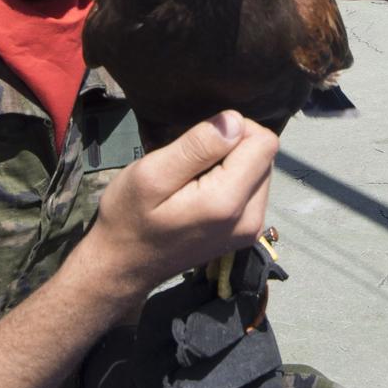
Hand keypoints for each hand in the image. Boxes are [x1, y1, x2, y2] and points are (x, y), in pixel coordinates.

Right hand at [87, 111, 278, 297]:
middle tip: (190, 162)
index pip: (264, 143)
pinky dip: (231, 182)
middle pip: (264, 157)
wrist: (123, 266)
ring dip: (231, 165)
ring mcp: (250, 230)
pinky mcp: (245, 234)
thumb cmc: (128, 218)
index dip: (234, 129)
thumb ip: (196, 147)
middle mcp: (250, 219)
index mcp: (228, 202)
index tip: (199, 140)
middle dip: (232, 148)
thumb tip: (235, 120)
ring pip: (260, 172)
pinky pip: (251, 190)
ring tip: (193, 178)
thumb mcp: (152, 174)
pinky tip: (201, 192)